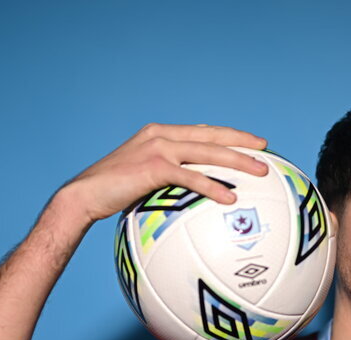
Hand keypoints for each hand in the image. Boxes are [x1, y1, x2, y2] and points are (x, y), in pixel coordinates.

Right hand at [65, 123, 268, 222]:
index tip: (252, 142)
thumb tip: (185, 194)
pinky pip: (191, 177)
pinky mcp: (154, 167)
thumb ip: (163, 177)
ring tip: (260, 172)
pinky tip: (230, 198)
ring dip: (237, 161)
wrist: (84, 196)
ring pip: (208, 152)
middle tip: (266, 151)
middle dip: (242, 142)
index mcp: (160, 133)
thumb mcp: (140, 179)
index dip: (229, 134)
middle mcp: (161, 135)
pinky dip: (212, 186)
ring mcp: (158, 148)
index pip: (202, 131)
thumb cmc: (111, 194)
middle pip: (211, 135)